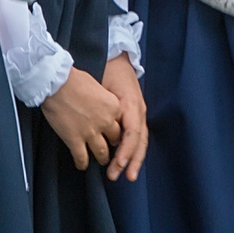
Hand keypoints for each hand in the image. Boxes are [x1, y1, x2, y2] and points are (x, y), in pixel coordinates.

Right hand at [41, 68, 123, 168]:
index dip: (117, 128)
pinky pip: (81, 157)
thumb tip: (98, 104)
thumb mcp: (97, 85)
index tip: (114, 131)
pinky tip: (81, 165)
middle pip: (115, 139)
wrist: (56, 83)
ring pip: (101, 152)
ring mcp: (90, 133)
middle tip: (111, 148)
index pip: (122, 123)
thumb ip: (102, 99)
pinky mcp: (75, 140)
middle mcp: (106, 122)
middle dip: (113, 145)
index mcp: (113, 106)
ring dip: (102, 158)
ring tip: (100, 160)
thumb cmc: (73, 79)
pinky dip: (82, 164)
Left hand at [101, 54, 148, 180]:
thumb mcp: (103, 85)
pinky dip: (132, 150)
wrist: (116, 56)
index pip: (132, 133)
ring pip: (140, 141)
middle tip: (118, 175)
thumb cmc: (106, 69)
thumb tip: (94, 125)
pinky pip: (136, 136)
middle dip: (130, 160)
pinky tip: (126, 163)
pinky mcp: (135, 115)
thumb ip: (102, 106)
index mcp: (131, 104)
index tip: (117, 163)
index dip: (125, 150)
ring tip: (125, 175)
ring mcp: (138, 113)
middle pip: (138, 141)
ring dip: (132, 159)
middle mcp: (138, 111)